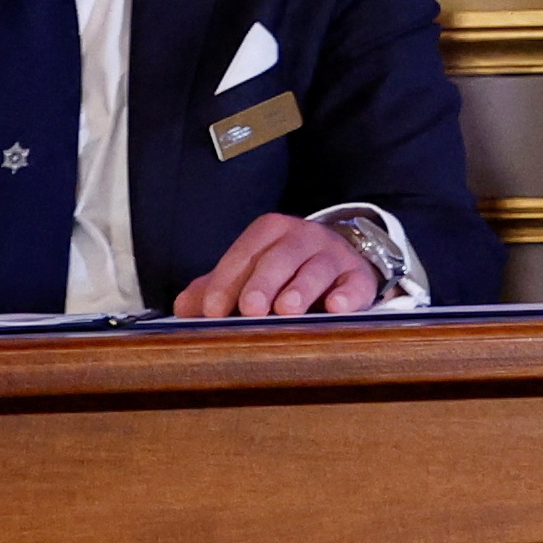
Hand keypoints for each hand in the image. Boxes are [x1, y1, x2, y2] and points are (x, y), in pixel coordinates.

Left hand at [172, 210, 383, 317]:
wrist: (337, 263)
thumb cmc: (283, 273)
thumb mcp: (248, 274)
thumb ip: (214, 288)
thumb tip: (183, 308)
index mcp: (271, 232)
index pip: (246, 252)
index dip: (227, 280)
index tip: (212, 310)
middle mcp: (304, 238)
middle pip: (282, 255)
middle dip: (263, 282)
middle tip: (250, 309)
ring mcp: (334, 256)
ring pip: (318, 267)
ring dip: (301, 288)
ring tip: (287, 309)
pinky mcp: (359, 277)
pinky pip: (356, 284)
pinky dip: (347, 295)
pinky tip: (335, 307)